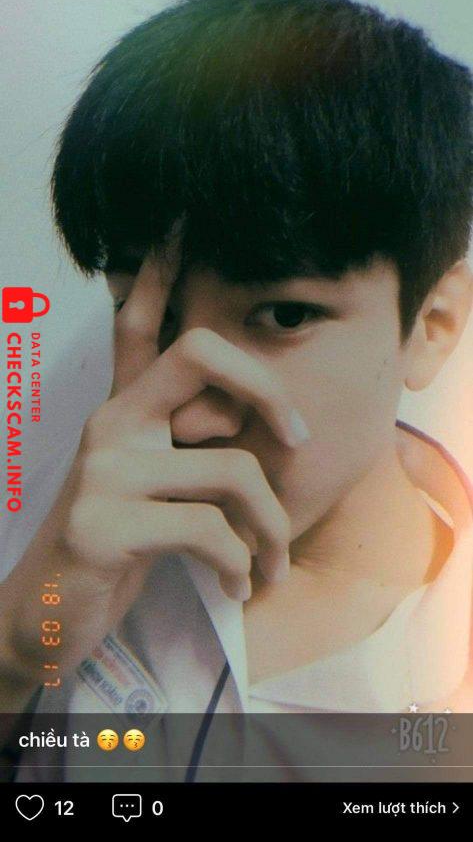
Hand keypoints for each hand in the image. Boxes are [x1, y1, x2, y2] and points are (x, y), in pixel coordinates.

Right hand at [1, 239, 308, 683]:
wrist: (42, 618)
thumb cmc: (113, 552)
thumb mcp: (149, 491)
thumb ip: (183, 452)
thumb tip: (245, 432)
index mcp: (123, 413)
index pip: (137, 327)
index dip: (159, 274)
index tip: (180, 223)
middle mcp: (110, 426)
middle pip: (200, 354)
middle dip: (268, 389)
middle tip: (299, 440)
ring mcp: (104, 472)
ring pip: (232, 469)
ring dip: (269, 530)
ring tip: (268, 565)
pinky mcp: (103, 526)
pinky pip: (210, 531)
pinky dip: (239, 565)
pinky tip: (236, 585)